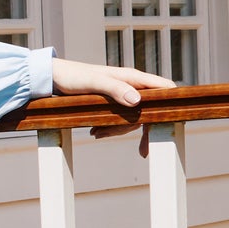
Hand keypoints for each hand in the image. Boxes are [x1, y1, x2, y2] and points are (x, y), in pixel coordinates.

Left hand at [50, 57, 176, 155]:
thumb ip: (115, 89)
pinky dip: (110, 128)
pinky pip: (120, 118)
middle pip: (151, 109)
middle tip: (144, 151)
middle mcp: (131, 85)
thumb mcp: (93, 83)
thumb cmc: (73, 76)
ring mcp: (123, 94)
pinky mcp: (112, 103)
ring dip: (118, 129)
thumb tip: (137, 101)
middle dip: (145, 129)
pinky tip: (95, 133)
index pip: (164, 88)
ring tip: (96, 134)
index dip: (174, 103)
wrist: (54, 77)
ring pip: (133, 117)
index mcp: (133, 77)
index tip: (173, 123)